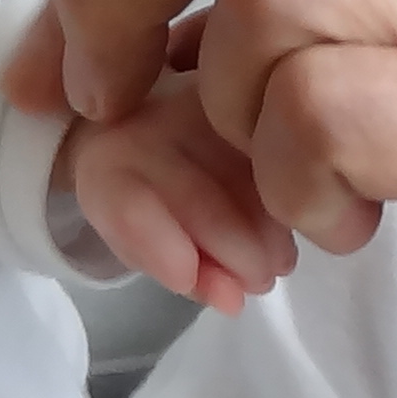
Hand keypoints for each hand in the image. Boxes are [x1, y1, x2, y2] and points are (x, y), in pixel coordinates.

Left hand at [55, 73, 297, 313]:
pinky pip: (268, 149)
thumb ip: (181, 273)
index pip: (132, 208)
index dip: (171, 254)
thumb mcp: (142, 242)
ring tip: (277, 263)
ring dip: (269, 230)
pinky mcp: (236, 97)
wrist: (139, 122)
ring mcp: (196, 103)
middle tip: (261, 284)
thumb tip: (235, 301)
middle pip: (198, 197)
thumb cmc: (140, 195)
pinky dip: (284, 194)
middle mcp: (147, 123)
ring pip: (242, 174)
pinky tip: (289, 222)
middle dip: (239, 254)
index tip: (221, 293)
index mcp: (107, 163)